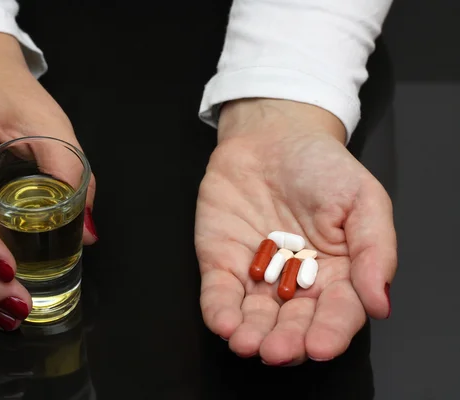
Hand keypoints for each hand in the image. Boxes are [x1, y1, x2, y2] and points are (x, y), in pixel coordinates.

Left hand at [195, 99, 395, 364]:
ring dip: (250, 335)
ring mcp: (257, 275)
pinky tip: (224, 323)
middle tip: (277, 350)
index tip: (321, 346)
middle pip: (293, 323)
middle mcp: (297, 283)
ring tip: (248, 344)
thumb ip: (375, 250)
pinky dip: (220, 311)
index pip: (337, 313)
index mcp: (337, 274)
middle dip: (285, 341)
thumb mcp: (363, 199)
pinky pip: (219, 293)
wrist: (271, 135)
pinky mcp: (222, 263)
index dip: (330, 332)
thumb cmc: (321, 166)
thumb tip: (380, 303)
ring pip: (254, 316)